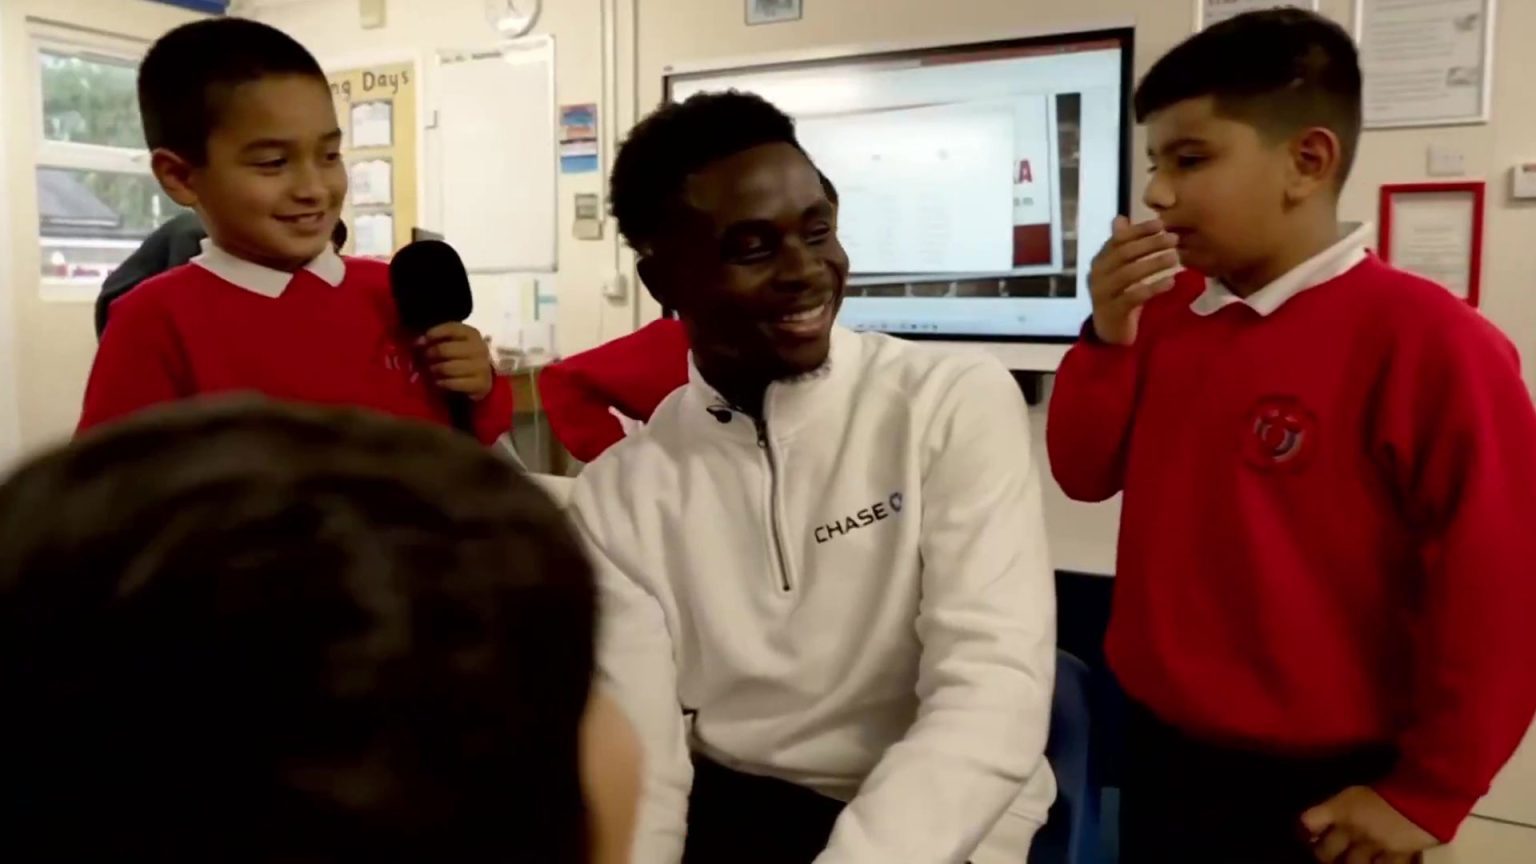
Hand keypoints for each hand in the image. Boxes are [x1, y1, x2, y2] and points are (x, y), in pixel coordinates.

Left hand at [419, 323, 494, 400]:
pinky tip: (438, 382)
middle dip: (430, 355)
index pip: (450, 328)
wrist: (481, 378)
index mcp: (472, 334)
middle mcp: (479, 348)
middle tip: (424, 359)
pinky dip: (441, 383)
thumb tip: (418, 342)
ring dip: (434, 370)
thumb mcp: (454, 342)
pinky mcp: (481, 384)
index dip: (432, 334)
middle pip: (444, 349)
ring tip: (431, 371)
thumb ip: (437, 338)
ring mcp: (481, 367)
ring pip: (447, 368)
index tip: (418, 342)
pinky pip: (453, 383)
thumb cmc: (462, 356)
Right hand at [1088, 216, 1179, 345]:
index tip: (1161, 223)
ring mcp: (1102, 294)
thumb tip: (1120, 218)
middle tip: (1174, 239)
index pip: (1118, 239)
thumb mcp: (1120, 269)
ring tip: (1175, 257)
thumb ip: (1121, 245)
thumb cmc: (1119, 295)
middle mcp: (1097, 275)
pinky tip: (1170, 282)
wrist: (1110, 331)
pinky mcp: (1113, 311)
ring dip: (1154, 263)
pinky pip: (1134, 297)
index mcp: (1100, 261)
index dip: (1139, 230)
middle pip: (1124, 254)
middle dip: (1150, 244)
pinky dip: (1153, 288)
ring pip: (1129, 274)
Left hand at [1301, 786, 1437, 863]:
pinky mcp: (1397, 856)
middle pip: (1325, 853)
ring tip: (1353, 860)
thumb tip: (1322, 824)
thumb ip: (1337, 809)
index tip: (1308, 834)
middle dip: (1324, 855)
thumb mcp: (1355, 794)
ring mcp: (1374, 845)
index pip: (1307, 823)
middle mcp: (1352, 830)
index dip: (1304, 831)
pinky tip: (1376, 863)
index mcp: (1340, 809)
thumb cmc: (1388, 788)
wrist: (1426, 792)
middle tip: (1328, 855)